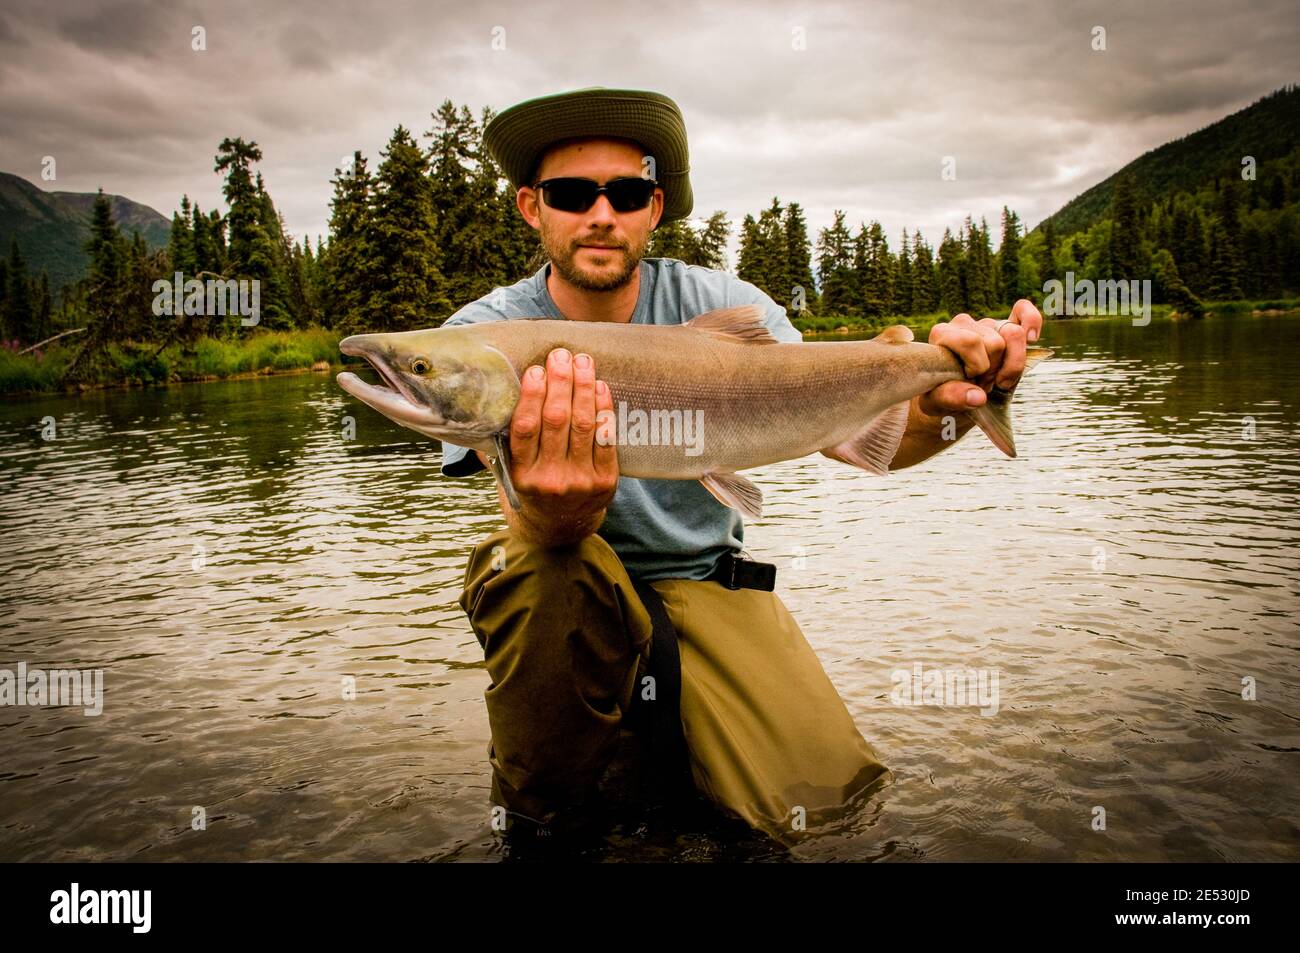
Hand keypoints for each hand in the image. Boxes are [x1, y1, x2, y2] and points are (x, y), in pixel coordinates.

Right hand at [479, 347, 618, 544]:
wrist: (558, 528)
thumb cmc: (530, 487)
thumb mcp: (507, 471)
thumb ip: (498, 441)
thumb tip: (479, 396)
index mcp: (520, 474)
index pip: (525, 428)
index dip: (532, 395)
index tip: (536, 368)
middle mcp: (549, 479)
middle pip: (556, 420)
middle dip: (560, 382)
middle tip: (562, 355)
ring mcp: (579, 481)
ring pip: (583, 424)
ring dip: (584, 387)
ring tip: (583, 362)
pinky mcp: (605, 482)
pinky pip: (606, 438)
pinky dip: (604, 409)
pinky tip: (600, 386)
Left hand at [917, 299, 1042, 417]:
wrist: (953, 394)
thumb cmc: (942, 393)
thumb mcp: (939, 400)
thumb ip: (952, 397)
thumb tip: (978, 397)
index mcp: (941, 333)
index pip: (971, 341)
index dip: (977, 366)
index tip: (969, 380)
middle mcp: (963, 323)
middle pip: (995, 343)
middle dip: (993, 370)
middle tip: (981, 383)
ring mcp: (985, 323)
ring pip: (1014, 334)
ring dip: (1011, 364)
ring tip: (996, 379)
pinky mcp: (1004, 327)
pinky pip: (1022, 310)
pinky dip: (1031, 321)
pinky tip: (1032, 338)